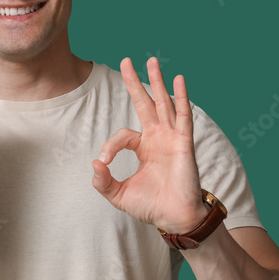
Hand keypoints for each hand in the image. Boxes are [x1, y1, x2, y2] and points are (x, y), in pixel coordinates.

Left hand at [91, 57, 208, 233]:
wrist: (174, 218)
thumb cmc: (151, 206)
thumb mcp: (119, 195)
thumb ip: (103, 182)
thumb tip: (94, 163)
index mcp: (144, 147)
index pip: (123, 135)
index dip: (110, 145)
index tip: (104, 162)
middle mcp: (158, 138)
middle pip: (145, 103)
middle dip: (135, 83)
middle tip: (126, 61)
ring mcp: (172, 137)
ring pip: (163, 103)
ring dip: (157, 82)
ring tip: (151, 61)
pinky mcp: (184, 142)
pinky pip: (183, 115)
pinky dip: (181, 96)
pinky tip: (178, 79)